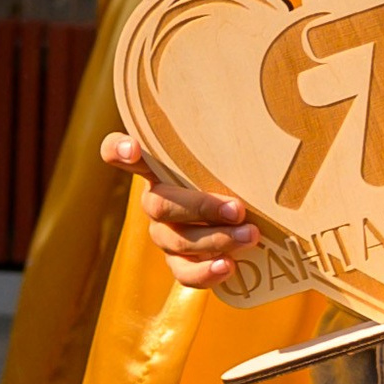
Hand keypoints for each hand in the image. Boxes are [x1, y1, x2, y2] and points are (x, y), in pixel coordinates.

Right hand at [101, 130, 259, 292]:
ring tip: (250, 237)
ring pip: (175, 241)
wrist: (249, 215)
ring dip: (214, 240)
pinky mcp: (179, 261)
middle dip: (200, 208)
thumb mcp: (229, 156)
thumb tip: (266, 110)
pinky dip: (205, 273)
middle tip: (238, 209)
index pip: (117, 151)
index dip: (118, 150)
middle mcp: (154, 199)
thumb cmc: (234, 175)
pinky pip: (183, 272)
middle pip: (159, 205)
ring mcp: (164, 233)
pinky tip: (228, 267)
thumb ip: (229, 141)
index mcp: (158, 166)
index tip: (132, 148)